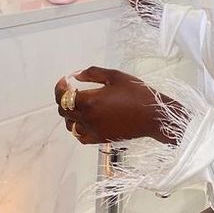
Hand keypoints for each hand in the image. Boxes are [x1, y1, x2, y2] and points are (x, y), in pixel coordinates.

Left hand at [54, 67, 182, 145]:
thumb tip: (76, 75)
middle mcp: (88, 118)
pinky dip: (78, 128)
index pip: (63, 96)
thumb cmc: (137, 93)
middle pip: (63, 110)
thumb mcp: (115, 76)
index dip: (60, 87)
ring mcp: (93, 130)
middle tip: (72, 90)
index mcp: (90, 101)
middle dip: (64, 99)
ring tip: (79, 104)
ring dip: (70, 114)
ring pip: (70, 124)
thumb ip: (92, 73)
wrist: (153, 115)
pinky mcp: (100, 139)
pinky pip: (80, 136)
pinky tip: (85, 120)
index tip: (64, 81)